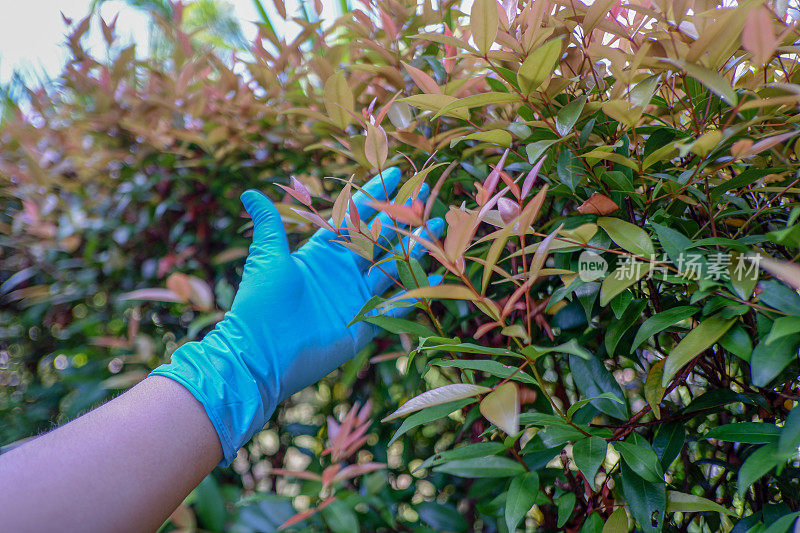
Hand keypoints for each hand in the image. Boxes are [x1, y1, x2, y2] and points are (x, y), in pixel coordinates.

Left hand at [152, 168, 443, 463]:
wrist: (263, 353)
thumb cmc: (261, 303)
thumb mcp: (268, 256)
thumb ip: (269, 223)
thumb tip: (250, 192)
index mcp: (321, 252)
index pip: (353, 216)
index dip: (373, 194)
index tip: (394, 172)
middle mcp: (342, 271)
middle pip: (379, 237)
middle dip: (402, 215)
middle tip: (427, 192)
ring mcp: (355, 296)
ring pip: (392, 265)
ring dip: (415, 246)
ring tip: (438, 224)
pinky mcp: (365, 322)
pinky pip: (395, 303)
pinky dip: (414, 289)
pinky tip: (435, 273)